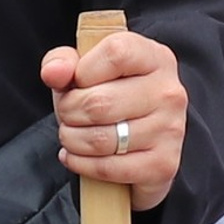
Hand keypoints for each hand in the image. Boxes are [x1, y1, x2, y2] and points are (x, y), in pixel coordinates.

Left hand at [42, 28, 187, 213]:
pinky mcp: (163, 164)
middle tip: (67, 114)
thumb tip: (53, 73)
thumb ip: (63, 62)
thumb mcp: (85, 69)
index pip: (115, 54)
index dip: (83, 71)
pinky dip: (81, 164)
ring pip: (100, 139)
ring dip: (72, 139)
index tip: (77, 82)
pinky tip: (75, 156)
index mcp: (154, 58)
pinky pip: (108, 168)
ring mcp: (170, 130)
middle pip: (99, 103)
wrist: (141, 140)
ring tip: (70, 135)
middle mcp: (168, 92)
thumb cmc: (109, 96)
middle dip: (68, 111)